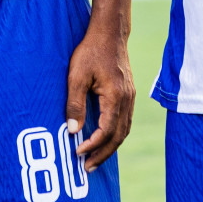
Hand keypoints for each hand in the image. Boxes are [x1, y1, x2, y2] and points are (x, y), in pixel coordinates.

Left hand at [65, 21, 134, 170]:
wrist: (109, 33)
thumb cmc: (91, 51)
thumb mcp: (76, 76)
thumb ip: (75, 104)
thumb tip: (72, 130)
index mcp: (116, 97)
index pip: (106, 131)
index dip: (92, 145)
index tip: (77, 153)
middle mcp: (127, 100)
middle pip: (119, 136)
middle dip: (103, 154)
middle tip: (87, 167)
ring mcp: (130, 97)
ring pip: (124, 130)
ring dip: (110, 147)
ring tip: (95, 158)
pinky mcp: (128, 94)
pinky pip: (125, 121)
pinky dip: (115, 135)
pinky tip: (104, 138)